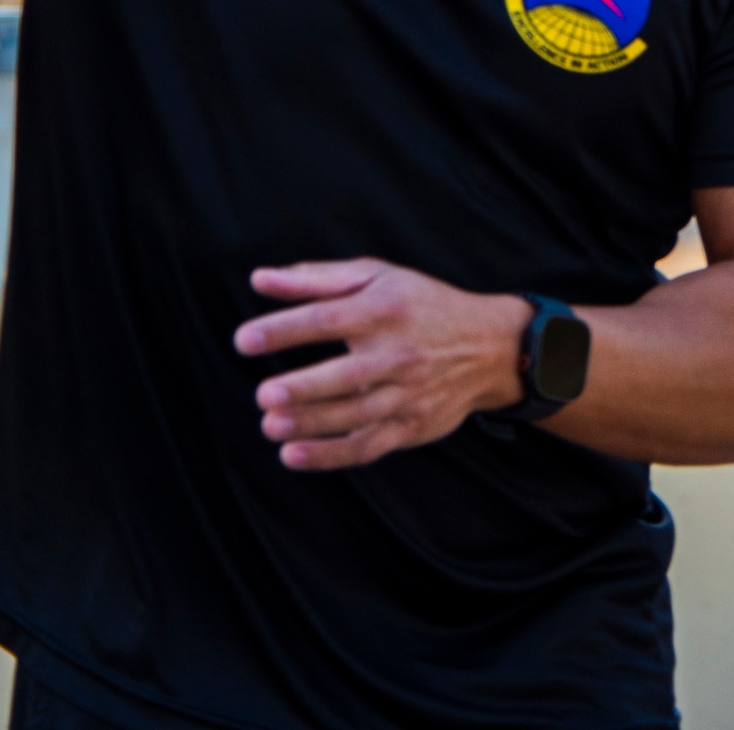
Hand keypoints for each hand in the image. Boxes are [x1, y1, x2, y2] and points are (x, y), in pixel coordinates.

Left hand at [233, 258, 529, 471]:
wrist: (489, 346)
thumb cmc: (420, 304)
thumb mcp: (374, 277)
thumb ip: (315, 278)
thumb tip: (259, 280)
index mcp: (384, 308)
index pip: (327, 318)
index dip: (284, 330)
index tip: (244, 341)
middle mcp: (398, 353)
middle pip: (347, 375)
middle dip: (304, 388)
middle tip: (264, 396)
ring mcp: (408, 394)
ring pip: (356, 416)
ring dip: (312, 425)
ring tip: (270, 425)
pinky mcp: (413, 427)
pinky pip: (368, 446)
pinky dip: (330, 456)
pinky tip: (293, 456)